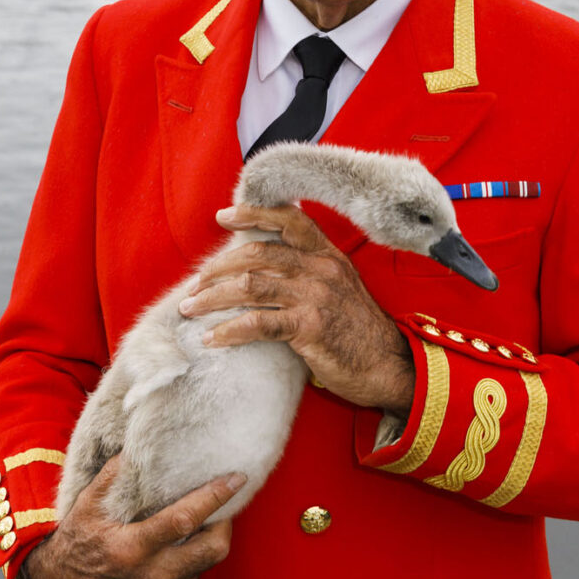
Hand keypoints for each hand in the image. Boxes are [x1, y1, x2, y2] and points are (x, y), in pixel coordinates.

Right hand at [23, 456, 243, 578]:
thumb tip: (138, 447)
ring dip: (209, 542)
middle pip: (212, 549)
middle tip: (224, 504)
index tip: (237, 478)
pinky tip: (182, 547)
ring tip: (202, 522)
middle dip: (225, 523)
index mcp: (131, 549)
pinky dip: (194, 562)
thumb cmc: (75, 544)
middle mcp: (150, 578)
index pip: (185, 520)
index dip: (215, 497)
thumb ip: (114, 475)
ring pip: (206, 566)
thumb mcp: (87, 505)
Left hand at [178, 202, 415, 416]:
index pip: (290, 219)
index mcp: (328, 255)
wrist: (388, 365)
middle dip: (218, 267)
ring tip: (190, 308)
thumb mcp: (340, 288)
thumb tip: (264, 270)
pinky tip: (212, 339)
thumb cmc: (358, 331)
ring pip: (251, 286)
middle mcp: (321, 269)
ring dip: (213, 297)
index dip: (253, 213)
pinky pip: (258, 324)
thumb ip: (310, 272)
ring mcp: (315, 296)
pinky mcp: (309, 327)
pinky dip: (229, 331)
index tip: (223, 215)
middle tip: (195, 283)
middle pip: (259, 253)